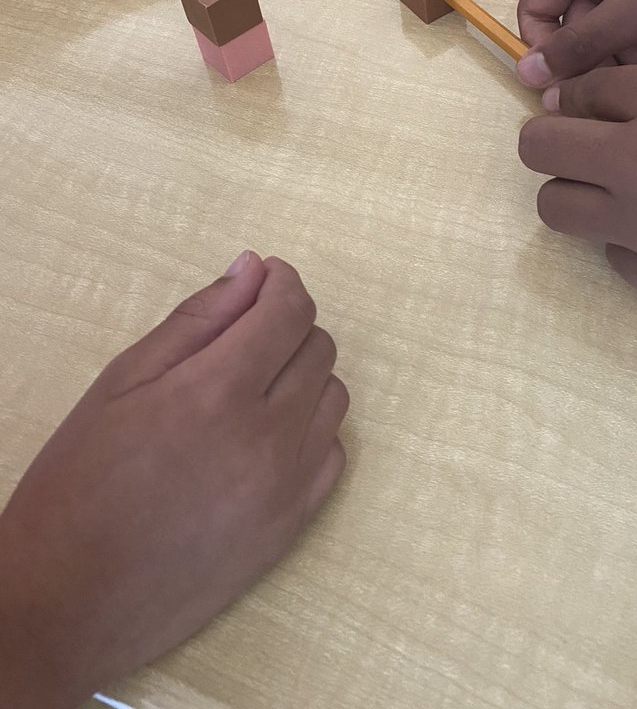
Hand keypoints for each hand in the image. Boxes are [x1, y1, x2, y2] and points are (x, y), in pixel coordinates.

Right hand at [0, 253, 347, 708]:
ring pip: (333, 397)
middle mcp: (268, 436)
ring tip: (251, 389)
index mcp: (218, 391)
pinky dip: (310, 431)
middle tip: (244, 337)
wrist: (68, 601)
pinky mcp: (295, 527)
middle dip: (288, 326)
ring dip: (303, 377)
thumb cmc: (80, 483)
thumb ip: (197, 319)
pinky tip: (265, 437)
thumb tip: (253, 269)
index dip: (282, 283)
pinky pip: (333, 453)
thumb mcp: (122, 382)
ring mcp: (288, 486)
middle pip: (319, 347)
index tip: (264, 279)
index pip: (290, 310)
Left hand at [519, 65, 636, 361]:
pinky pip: (612, 258)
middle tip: (580, 157)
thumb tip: (615, 120)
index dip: (579, 102)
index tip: (587, 115)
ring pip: (554, 206)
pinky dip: (632, 249)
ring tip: (616, 203)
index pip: (579, 89)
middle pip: (539, 146)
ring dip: (576, 199)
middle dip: (552, 146)